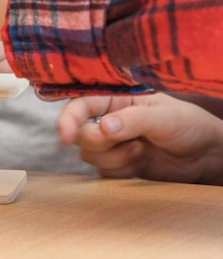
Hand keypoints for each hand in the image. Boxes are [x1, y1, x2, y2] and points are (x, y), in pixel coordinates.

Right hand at [57, 93, 222, 184]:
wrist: (205, 157)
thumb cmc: (188, 126)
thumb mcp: (164, 118)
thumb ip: (133, 120)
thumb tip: (104, 127)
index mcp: (114, 99)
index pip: (79, 105)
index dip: (68, 119)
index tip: (66, 136)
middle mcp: (107, 118)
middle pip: (80, 134)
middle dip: (101, 143)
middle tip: (131, 142)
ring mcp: (110, 142)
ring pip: (89, 154)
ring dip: (114, 158)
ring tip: (141, 151)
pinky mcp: (115, 163)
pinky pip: (102, 171)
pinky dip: (119, 171)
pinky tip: (140, 163)